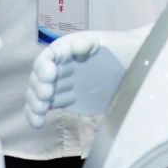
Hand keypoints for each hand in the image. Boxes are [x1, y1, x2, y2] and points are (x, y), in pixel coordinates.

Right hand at [25, 25, 149, 128]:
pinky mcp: (64, 100)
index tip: (51, 75)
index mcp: (64, 50)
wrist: (132, 64)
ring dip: (35, 103)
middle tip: (47, 95)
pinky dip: (37, 115)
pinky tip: (38, 124)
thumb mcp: (106, 43)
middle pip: (39, 78)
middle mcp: (58, 67)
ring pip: (38, 94)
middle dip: (39, 87)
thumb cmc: (119, 49)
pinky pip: (45, 107)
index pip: (48, 58)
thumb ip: (89, 44)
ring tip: (40, 111)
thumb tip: (77, 46)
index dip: (44, 67)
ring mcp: (60, 84)